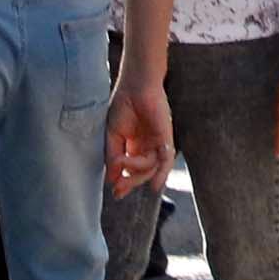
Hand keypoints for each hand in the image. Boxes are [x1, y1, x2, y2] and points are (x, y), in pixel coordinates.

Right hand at [104, 76, 172, 198]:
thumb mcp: (112, 135)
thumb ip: (113, 156)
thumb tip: (111, 178)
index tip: (115, 192)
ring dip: (136, 172)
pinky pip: (166, 159)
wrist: (135, 86)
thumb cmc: (123, 105)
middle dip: (129, 182)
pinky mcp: (166, 138)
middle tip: (118, 188)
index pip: (131, 171)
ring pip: (150, 168)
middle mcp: (147, 147)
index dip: (123, 182)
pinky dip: (161, 173)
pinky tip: (154, 185)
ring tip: (122, 163)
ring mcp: (157, 143)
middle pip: (141, 173)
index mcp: (134, 146)